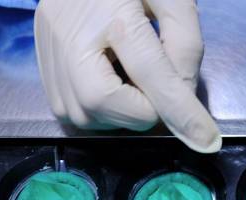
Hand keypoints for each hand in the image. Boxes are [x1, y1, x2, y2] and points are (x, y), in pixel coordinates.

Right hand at [34, 0, 220, 152]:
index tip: (205, 139)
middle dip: (140, 109)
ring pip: (84, 115)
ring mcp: (50, 48)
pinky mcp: (40, 59)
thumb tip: (185, 99)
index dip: (180, 112)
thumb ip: (185, 46)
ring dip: (119, 112)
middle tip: (154, 85)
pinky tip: (109, 80)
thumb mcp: (174, 0)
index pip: (152, 75)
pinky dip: (97, 110)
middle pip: (102, 104)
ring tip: (130, 78)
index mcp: (113, 11)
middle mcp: (72, 33)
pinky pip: (68, 109)